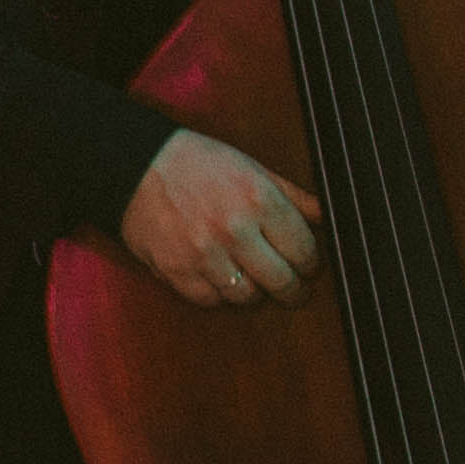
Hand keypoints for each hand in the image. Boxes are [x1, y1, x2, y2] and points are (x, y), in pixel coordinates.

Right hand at [121, 131, 323, 312]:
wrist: (136, 166)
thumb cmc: (197, 163)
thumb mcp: (253, 168)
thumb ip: (294, 196)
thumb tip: (328, 217)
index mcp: (258, 199)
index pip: (304, 250)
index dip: (311, 263)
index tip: (308, 266)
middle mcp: (234, 229)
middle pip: (281, 281)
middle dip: (293, 290)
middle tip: (294, 290)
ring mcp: (204, 253)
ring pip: (247, 296)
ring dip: (255, 292)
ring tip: (254, 280)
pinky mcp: (177, 270)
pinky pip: (211, 300)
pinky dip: (219, 294)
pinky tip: (221, 278)